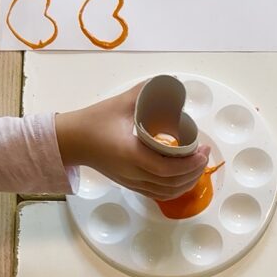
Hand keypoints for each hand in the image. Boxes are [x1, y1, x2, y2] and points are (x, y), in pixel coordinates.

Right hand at [55, 83, 209, 199]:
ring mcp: (131, 182)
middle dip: (194, 171)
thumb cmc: (94, 121)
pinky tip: (184, 178)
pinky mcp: (130, 185)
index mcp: (130, 153)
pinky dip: (175, 189)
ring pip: (166, 192)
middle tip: (205, 153)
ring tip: (198, 165)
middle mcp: (132, 173)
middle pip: (171, 183)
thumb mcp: (120, 102)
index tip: (202, 149)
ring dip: (187, 182)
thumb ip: (145, 91)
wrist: (71, 140)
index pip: (166, 168)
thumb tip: (170, 82)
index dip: (189, 163)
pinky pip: (157, 194)